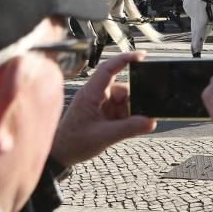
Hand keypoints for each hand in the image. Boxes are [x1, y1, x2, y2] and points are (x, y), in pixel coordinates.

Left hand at [51, 51, 156, 167]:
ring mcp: (100, 103)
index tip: (142, 56)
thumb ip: (128, 129)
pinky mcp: (104, 112)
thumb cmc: (73, 143)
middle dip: (131, 102)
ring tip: (121, 128)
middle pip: (123, 89)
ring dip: (128, 113)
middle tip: (134, 117)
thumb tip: (150, 121)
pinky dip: (126, 119)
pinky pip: (122, 110)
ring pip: (125, 101)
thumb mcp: (103, 137)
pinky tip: (121, 129)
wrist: (62, 155)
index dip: (125, 59)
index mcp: (91, 94)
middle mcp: (96, 95)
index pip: (108, 69)